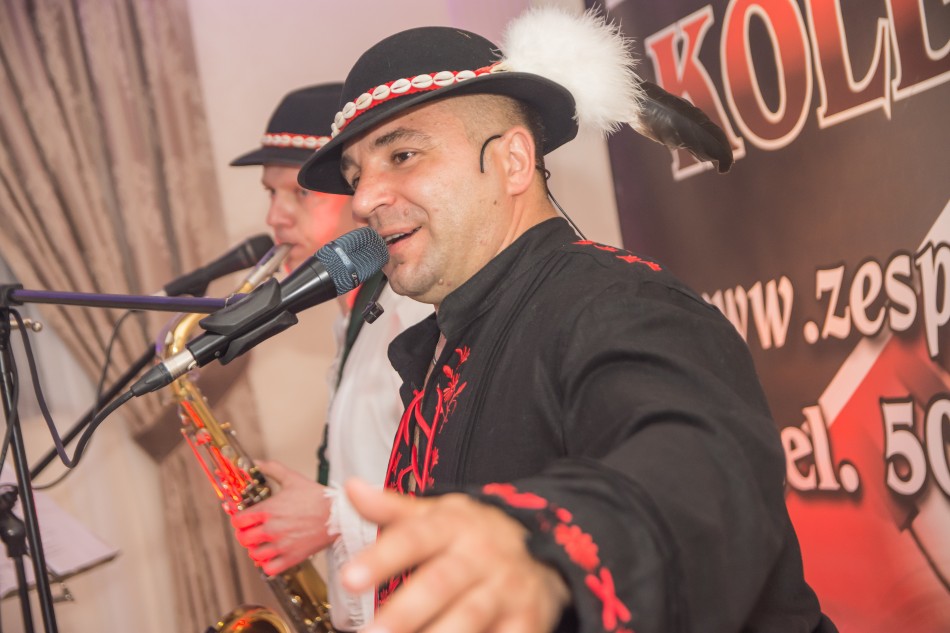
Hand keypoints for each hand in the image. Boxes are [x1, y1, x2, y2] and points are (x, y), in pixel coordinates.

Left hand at [230, 460, 335, 574]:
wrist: (338, 515)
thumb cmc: (317, 498)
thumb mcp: (293, 478)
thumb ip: (272, 469)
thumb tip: (257, 462)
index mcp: (269, 510)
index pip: (238, 521)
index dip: (239, 520)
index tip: (244, 520)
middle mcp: (272, 528)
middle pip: (243, 539)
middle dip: (246, 535)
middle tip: (252, 532)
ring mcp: (281, 545)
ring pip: (254, 555)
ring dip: (256, 550)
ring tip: (263, 545)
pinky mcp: (291, 557)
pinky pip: (269, 569)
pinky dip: (268, 564)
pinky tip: (273, 556)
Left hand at [342, 479, 569, 632]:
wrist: (548, 545)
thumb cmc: (478, 534)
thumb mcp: (439, 514)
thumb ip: (393, 509)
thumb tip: (351, 489)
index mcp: (453, 526)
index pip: (413, 538)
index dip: (381, 558)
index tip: (349, 578)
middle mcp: (480, 556)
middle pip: (440, 583)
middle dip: (405, 612)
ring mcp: (505, 589)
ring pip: (471, 616)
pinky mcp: (527, 619)